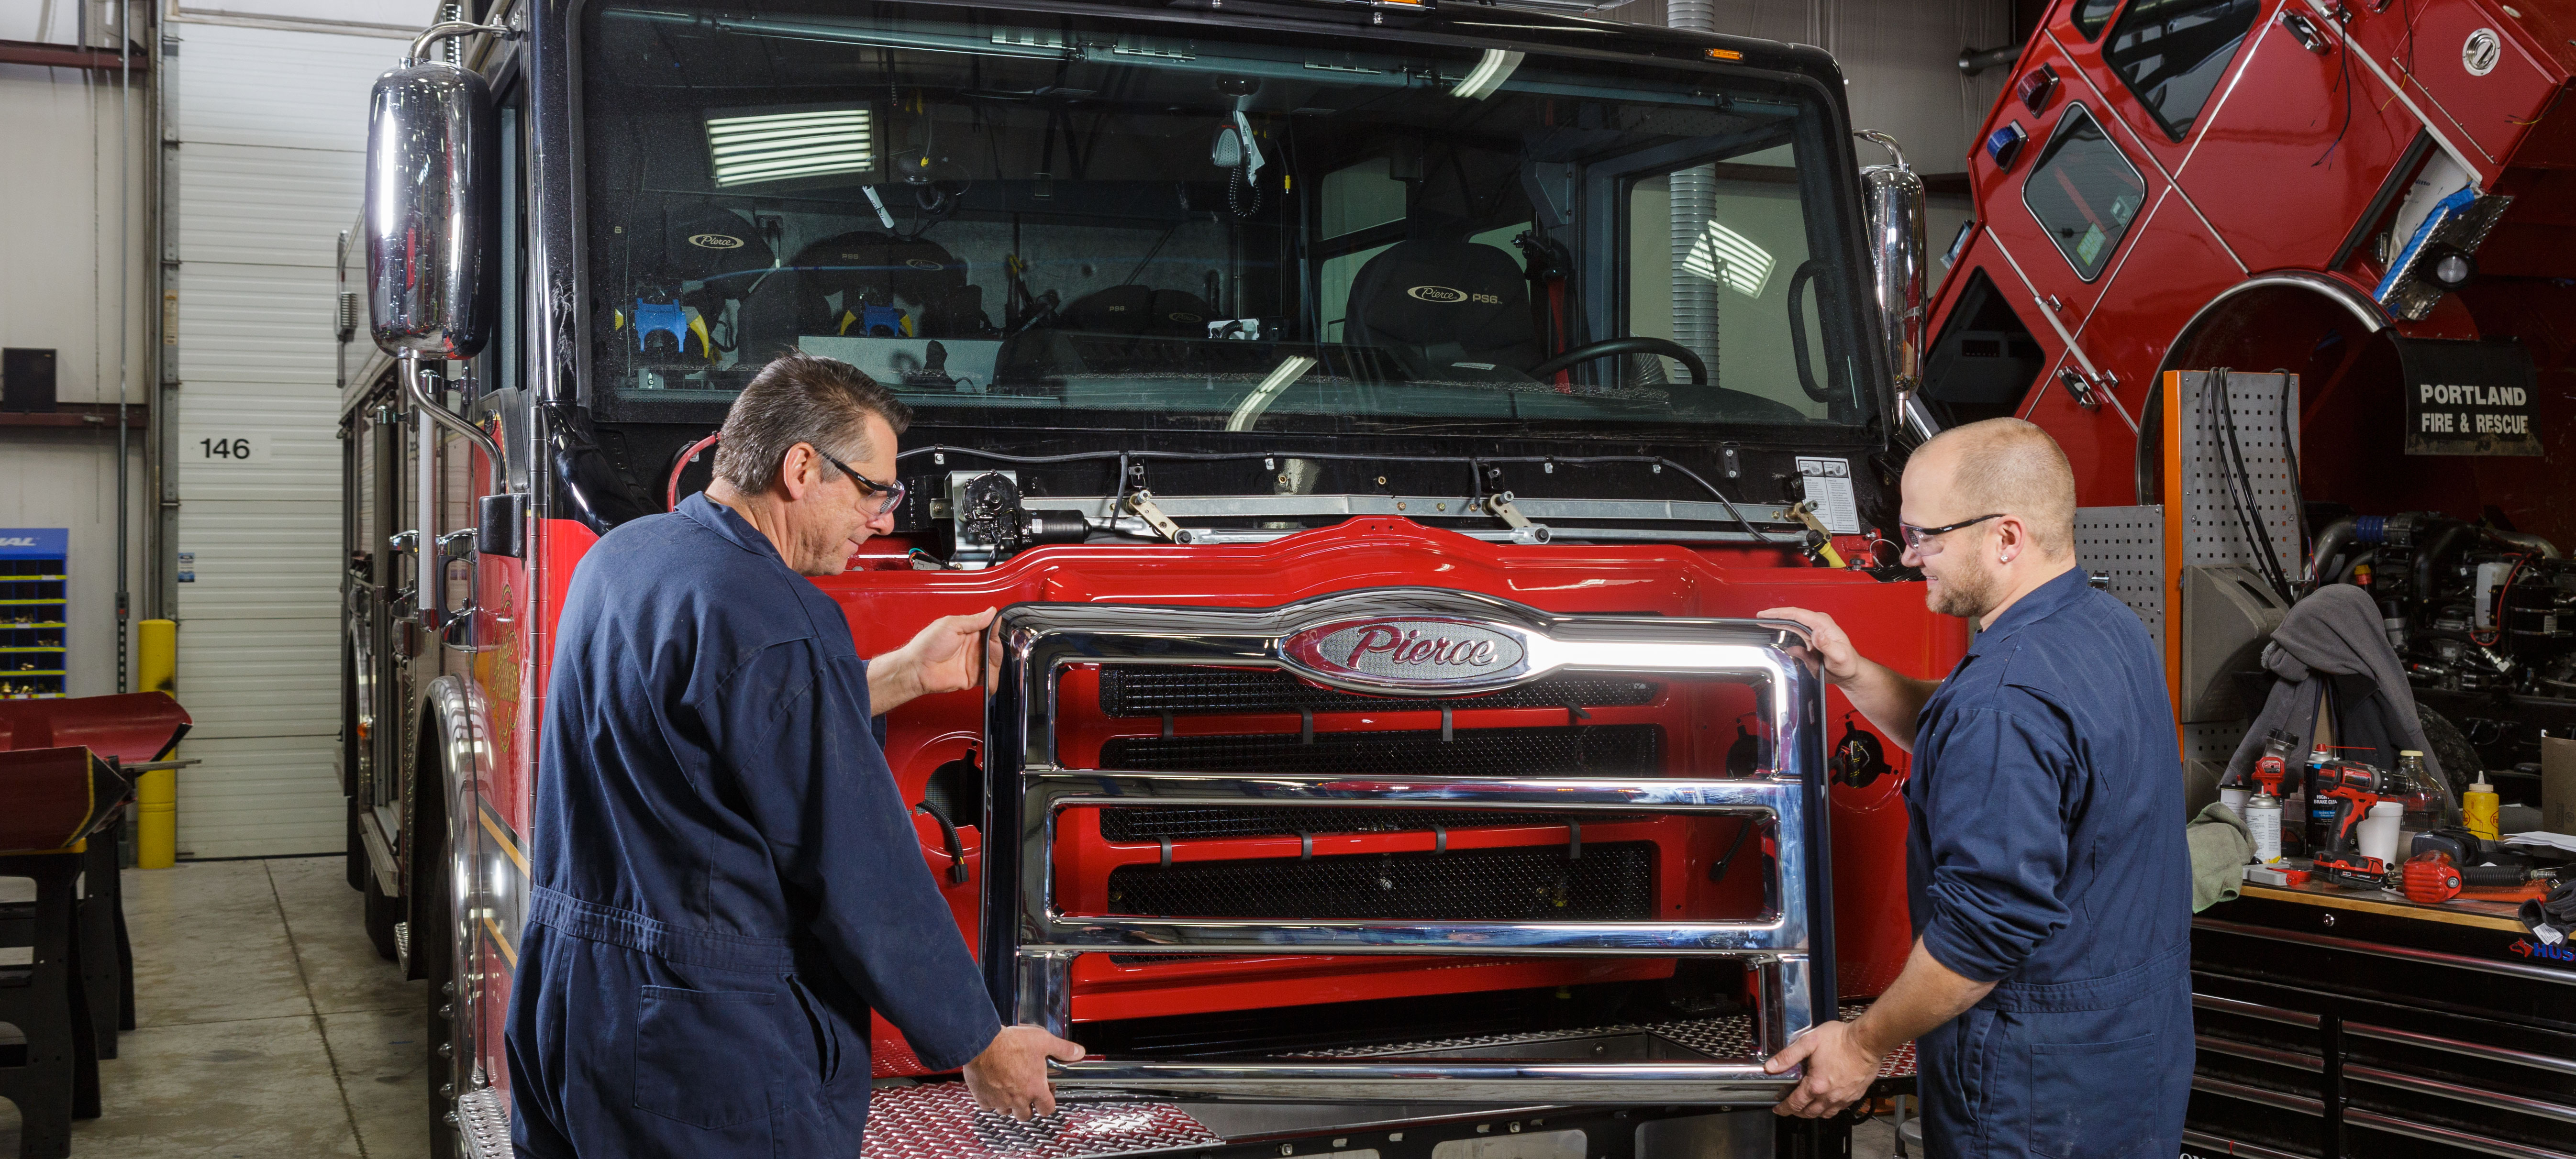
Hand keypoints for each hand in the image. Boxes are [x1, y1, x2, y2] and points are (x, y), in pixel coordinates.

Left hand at [871, 607, 997, 713]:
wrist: (916, 668)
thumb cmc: (926, 645)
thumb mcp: (950, 625)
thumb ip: (973, 620)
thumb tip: (991, 612)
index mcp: (968, 632)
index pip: (989, 629)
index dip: (995, 627)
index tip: (997, 625)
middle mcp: (973, 648)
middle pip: (995, 646)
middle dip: (996, 645)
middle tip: (990, 644)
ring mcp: (973, 663)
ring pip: (994, 663)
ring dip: (995, 661)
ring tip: (988, 659)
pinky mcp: (972, 679)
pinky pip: (988, 680)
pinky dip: (993, 680)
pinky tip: (989, 675)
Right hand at [962, 1024, 1085, 1120]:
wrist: (983, 1043)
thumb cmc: (1011, 1043)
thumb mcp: (1043, 1041)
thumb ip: (1063, 1049)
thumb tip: (1078, 1052)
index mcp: (1035, 1088)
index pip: (1047, 1109)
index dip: (1048, 1105)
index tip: (1046, 1099)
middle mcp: (1018, 1098)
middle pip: (1025, 1115)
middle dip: (1028, 1108)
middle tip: (1026, 1094)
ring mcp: (999, 1100)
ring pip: (1006, 1111)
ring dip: (1009, 1104)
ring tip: (1009, 1089)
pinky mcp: (983, 1098)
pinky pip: (987, 1106)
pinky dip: (990, 1100)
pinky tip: (992, 1087)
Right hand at [1758, 606, 1863, 686]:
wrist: (1848, 671)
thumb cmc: (1847, 664)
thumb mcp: (1839, 657)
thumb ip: (1828, 645)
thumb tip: (1817, 633)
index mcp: (1824, 624)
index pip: (1798, 614)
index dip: (1780, 613)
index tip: (1766, 614)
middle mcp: (1818, 624)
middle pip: (1791, 615)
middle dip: (1774, 615)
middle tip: (1759, 617)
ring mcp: (1813, 630)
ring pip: (1790, 621)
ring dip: (1776, 621)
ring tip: (1762, 621)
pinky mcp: (1809, 637)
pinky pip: (1793, 629)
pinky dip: (1781, 628)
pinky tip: (1773, 628)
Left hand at [1765, 1019, 1882, 1118]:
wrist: (1867, 1041)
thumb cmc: (1841, 1040)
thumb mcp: (1809, 1042)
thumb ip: (1788, 1056)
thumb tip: (1771, 1067)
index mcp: (1816, 1085)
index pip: (1795, 1103)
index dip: (1784, 1108)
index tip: (1778, 1109)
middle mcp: (1830, 1095)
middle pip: (1809, 1112)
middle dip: (1796, 1112)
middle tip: (1790, 1108)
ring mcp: (1844, 1097)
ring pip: (1825, 1114)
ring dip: (1813, 1113)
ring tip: (1806, 1107)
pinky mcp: (1855, 1095)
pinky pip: (1839, 1109)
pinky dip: (1830, 1109)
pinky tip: (1827, 1102)